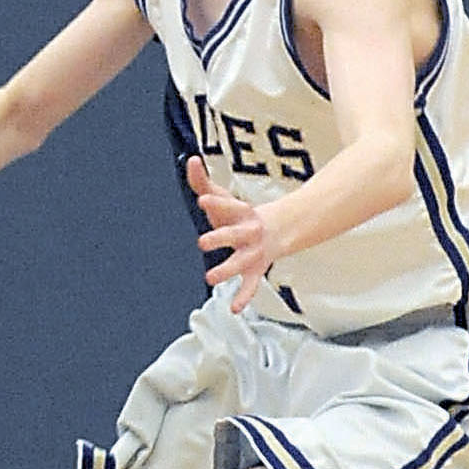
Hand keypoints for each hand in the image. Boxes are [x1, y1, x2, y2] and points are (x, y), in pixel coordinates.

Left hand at [187, 154, 274, 308]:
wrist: (277, 230)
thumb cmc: (240, 213)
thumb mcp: (223, 196)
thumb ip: (203, 181)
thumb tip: (191, 160)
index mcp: (240, 212)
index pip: (228, 205)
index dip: (216, 201)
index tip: (202, 199)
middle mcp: (248, 232)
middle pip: (233, 234)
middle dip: (219, 238)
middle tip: (202, 243)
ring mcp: (253, 252)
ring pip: (240, 262)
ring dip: (226, 270)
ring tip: (209, 278)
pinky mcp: (256, 269)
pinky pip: (251, 285)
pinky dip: (244, 297)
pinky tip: (234, 308)